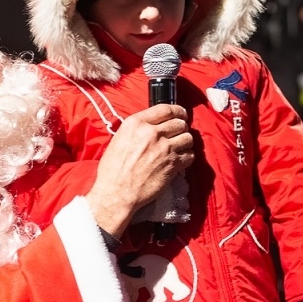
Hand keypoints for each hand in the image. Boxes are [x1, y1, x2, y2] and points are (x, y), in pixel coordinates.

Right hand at [86, 104, 194, 237]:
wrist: (117, 193)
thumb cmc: (112, 170)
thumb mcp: (120, 139)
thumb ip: (137, 129)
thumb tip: (152, 126)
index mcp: (136, 123)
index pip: (165, 108)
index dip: (177, 111)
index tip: (181, 115)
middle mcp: (152, 132)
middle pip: (179, 122)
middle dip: (182, 127)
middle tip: (179, 133)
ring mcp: (165, 148)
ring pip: (188, 138)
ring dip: (186, 142)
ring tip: (180, 147)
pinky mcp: (172, 164)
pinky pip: (189, 155)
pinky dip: (187, 157)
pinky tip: (180, 161)